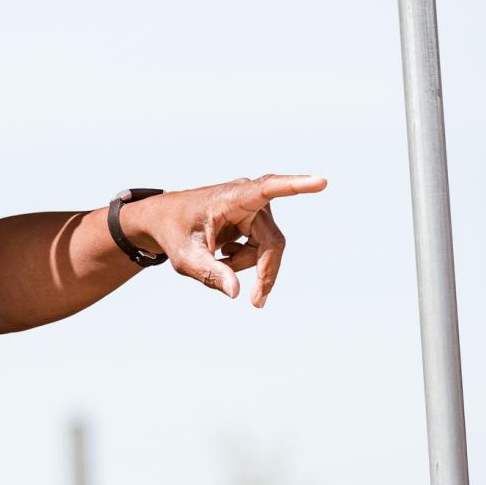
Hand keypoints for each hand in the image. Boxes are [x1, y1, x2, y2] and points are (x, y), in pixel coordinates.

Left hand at [119, 174, 326, 306]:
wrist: (165, 220)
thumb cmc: (173, 232)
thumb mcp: (184, 256)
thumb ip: (209, 273)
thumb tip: (236, 293)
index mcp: (233, 197)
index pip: (268, 189)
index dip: (295, 187)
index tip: (320, 182)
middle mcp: (250, 198)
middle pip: (271, 242)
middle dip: (263, 272)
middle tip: (257, 302)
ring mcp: (256, 208)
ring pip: (265, 248)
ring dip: (241, 263)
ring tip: (214, 259)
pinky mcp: (256, 220)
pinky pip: (260, 249)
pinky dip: (241, 259)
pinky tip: (221, 253)